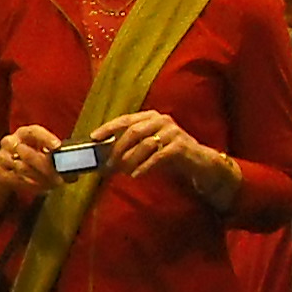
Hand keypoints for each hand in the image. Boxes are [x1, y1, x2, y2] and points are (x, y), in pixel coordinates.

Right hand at [0, 124, 61, 217]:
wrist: (2, 168)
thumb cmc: (29, 156)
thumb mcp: (40, 150)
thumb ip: (55, 155)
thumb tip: (75, 167)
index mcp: (23, 133)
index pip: (34, 131)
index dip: (46, 138)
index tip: (58, 147)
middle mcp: (10, 142)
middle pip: (27, 154)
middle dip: (46, 167)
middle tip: (60, 177)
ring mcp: (2, 157)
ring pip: (22, 169)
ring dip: (40, 179)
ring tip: (54, 184)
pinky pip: (16, 180)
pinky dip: (31, 185)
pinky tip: (42, 188)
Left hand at [91, 107, 229, 199]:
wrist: (197, 161)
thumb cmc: (167, 154)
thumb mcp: (147, 147)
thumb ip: (129, 146)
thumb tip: (103, 156)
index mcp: (150, 116)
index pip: (125, 119)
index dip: (108, 128)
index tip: (93, 137)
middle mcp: (161, 120)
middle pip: (133, 132)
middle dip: (117, 150)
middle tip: (108, 165)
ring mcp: (172, 131)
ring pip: (144, 145)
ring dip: (130, 160)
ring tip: (122, 172)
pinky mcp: (181, 145)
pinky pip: (157, 156)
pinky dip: (144, 166)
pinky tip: (136, 174)